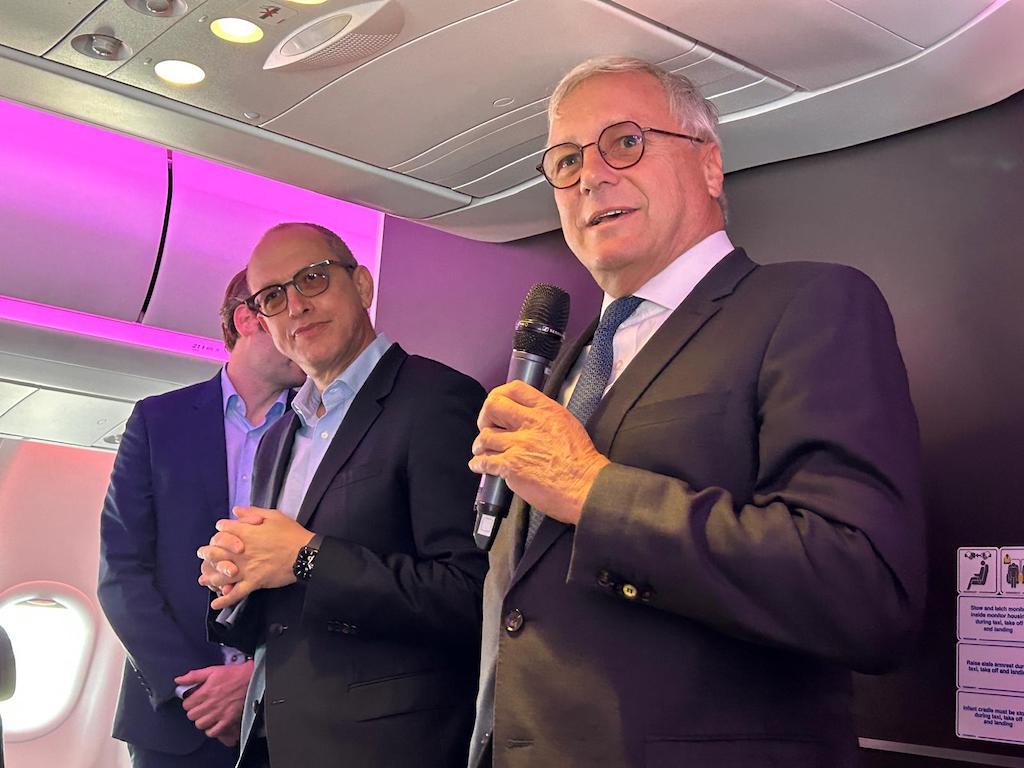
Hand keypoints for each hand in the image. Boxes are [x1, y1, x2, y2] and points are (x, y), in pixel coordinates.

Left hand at [174, 661, 252, 745]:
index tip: (194, 699)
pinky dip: (211, 729)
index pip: (186, 704)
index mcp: (205, 692)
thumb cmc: (233, 674)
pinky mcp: (228, 720)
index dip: (189, 702)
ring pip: (200, 724)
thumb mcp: (212, 670)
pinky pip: (213, 732)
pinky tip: (213, 722)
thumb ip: (194, 676)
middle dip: (194, 710)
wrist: (251, 679)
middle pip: (191, 716)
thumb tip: (178, 680)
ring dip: (201, 720)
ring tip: (207, 714)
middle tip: (200, 706)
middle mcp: (210, 704)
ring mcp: (219, 714)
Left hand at [199, 508, 313, 609]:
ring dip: (210, 577)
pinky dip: (225, 600)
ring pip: (222, 574)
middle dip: (206, 553)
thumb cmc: (291, 533)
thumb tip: (236, 510)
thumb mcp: (273, 516)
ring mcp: (246, 568)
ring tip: (203, 579)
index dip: (220, 530)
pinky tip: (216, 604)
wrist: (305, 553)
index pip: (222, 529)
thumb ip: (252, 512)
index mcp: (245, 533)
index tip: (220, 532)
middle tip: (202, 555)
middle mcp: (241, 551)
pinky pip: (237, 593)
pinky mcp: (254, 582)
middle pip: (215, 552)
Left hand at [468, 380, 609, 524]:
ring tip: (482, 450)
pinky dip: (478, 464)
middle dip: (485, 417)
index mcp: (546, 410)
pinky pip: (485, 461)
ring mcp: (519, 444)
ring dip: (481, 445)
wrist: (586, 486)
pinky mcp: (511, 466)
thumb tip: (526, 416)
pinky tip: (480, 466)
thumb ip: (544, 416)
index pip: (514, 388)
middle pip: (493, 407)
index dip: (500, 394)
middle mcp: (530, 423)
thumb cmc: (581, 461)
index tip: (496, 403)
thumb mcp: (567, 424)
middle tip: (486, 427)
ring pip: (485, 436)